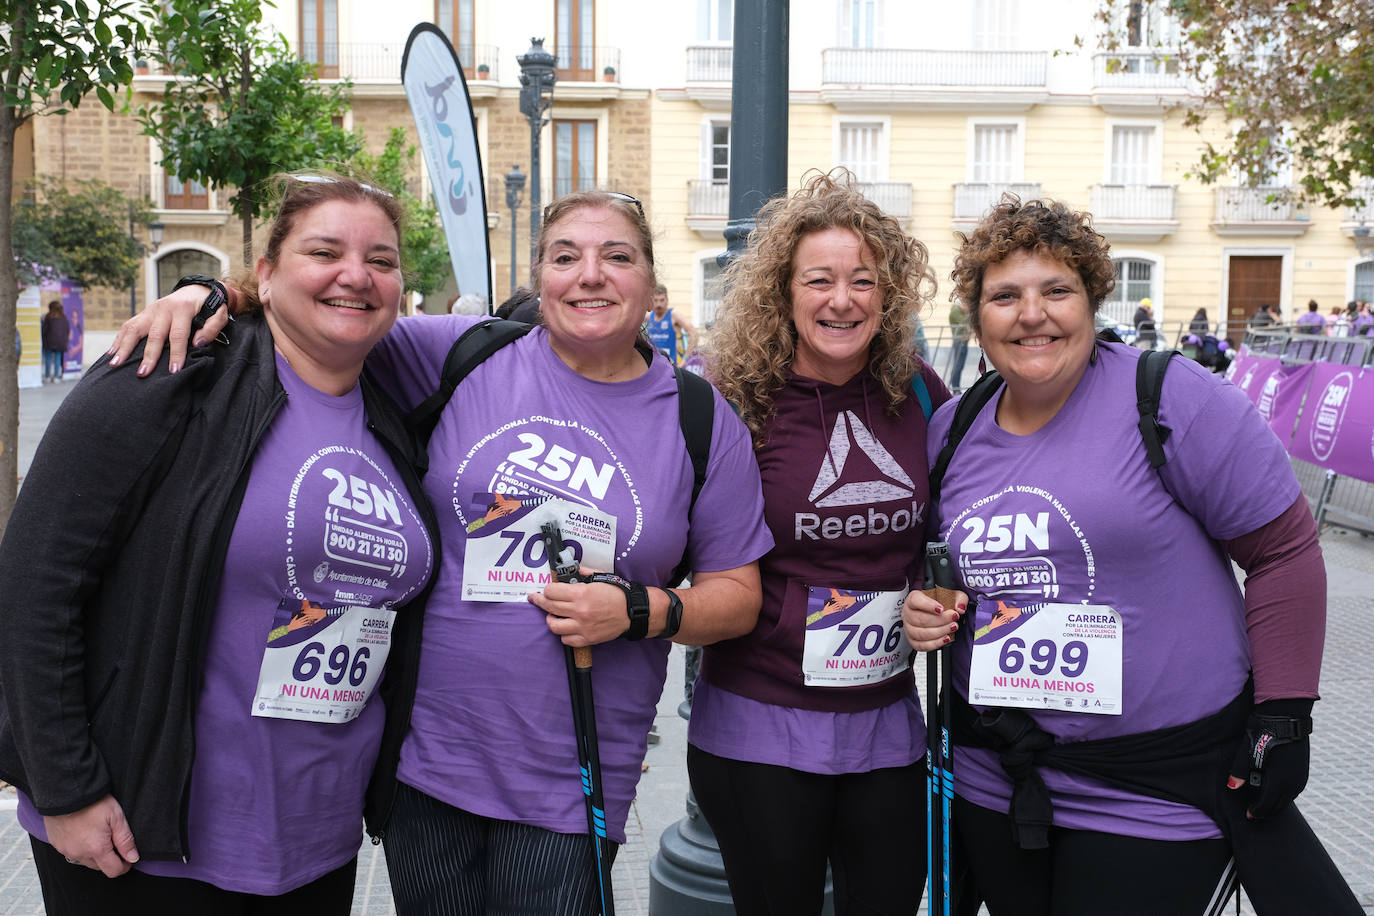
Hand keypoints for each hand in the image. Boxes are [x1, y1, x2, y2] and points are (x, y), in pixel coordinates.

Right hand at [44, 794, 138, 877]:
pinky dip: (80, 848)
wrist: (66, 792)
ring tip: (99, 835)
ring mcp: (66, 850)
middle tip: (114, 841)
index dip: (124, 866)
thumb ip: (125, 840)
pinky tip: (84, 833)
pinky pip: (72, 853)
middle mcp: (79, 854)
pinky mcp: (57, 844)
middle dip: (110, 859)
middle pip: (99, 867)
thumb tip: (133, 858)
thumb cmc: (93, 803)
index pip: (113, 871)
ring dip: (94, 854)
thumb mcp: (116, 817)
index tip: (129, 857)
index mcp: (97, 849)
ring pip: (85, 861)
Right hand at [108, 284, 228, 375]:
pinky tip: (111, 354)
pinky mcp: (143, 314)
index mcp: (182, 309)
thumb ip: (213, 327)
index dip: (176, 353)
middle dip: (148, 356)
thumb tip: (197, 343)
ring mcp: (150, 311)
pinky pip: (128, 326)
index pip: (178, 334)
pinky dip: (118, 340)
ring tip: (116, 364)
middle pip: (154, 334)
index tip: (173, 370)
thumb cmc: (209, 306)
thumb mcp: (220, 313)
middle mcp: (163, 309)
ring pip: (134, 328)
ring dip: (124, 347)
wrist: (196, 290)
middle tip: (143, 374)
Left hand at [529, 566, 630, 646]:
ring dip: (550, 619)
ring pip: (554, 626)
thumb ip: (583, 573)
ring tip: (553, 616)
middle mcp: (580, 610)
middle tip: (535, 599)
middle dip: (539, 601)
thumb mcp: (600, 577)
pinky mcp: (587, 638)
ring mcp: (582, 626)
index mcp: (582, 593)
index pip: (552, 591)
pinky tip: (566, 627)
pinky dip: (563, 634)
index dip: (547, 589)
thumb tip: (571, 571)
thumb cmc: (617, 594)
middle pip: (549, 607)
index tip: (546, 589)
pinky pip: (566, 640)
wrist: (632, 611)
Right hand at [903, 589, 965, 651]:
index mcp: (913, 599)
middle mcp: (908, 613)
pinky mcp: (913, 640)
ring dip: (939, 632)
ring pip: (920, 633)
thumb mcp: (953, 595)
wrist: (939, 613)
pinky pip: (921, 645)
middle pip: (919, 619)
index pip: (915, 601)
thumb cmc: (941, 602)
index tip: (941, 609)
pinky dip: (935, 643)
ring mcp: (909, 628)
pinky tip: (945, 638)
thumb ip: (959, 598)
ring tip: (952, 627)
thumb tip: (960, 608)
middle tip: (953, 617)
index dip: (928, 605)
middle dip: (940, 620)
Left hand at [1227, 698, 1313, 819]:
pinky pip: (1294, 790)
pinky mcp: (1304, 771)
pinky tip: (1275, 792)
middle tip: (1254, 815)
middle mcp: (1293, 782)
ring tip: (1262, 805)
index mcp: (1279, 780)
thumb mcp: (1247, 751)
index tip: (1248, 816)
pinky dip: (1283, 795)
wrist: (1287, 715)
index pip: (1266, 805)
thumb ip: (1240, 771)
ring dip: (1276, 804)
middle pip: (1278, 805)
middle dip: (1265, 811)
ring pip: (1288, 799)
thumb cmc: (1263, 731)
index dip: (1256, 812)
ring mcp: (1301, 777)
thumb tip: (1232, 787)